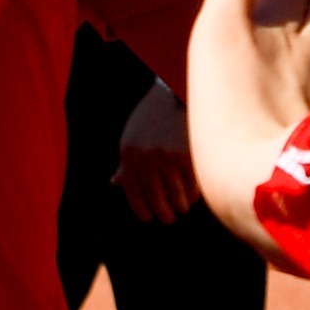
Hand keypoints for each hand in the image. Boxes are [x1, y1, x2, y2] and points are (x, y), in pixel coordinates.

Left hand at [114, 79, 200, 224]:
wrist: (180, 92)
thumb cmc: (155, 116)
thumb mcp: (134, 136)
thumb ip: (126, 162)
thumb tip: (115, 183)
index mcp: (129, 152)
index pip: (133, 192)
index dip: (142, 209)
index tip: (150, 218)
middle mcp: (144, 156)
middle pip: (155, 199)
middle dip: (164, 213)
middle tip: (170, 218)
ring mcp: (166, 156)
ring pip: (176, 196)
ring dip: (181, 205)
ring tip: (184, 207)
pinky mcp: (186, 155)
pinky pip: (192, 186)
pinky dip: (194, 193)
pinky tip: (194, 193)